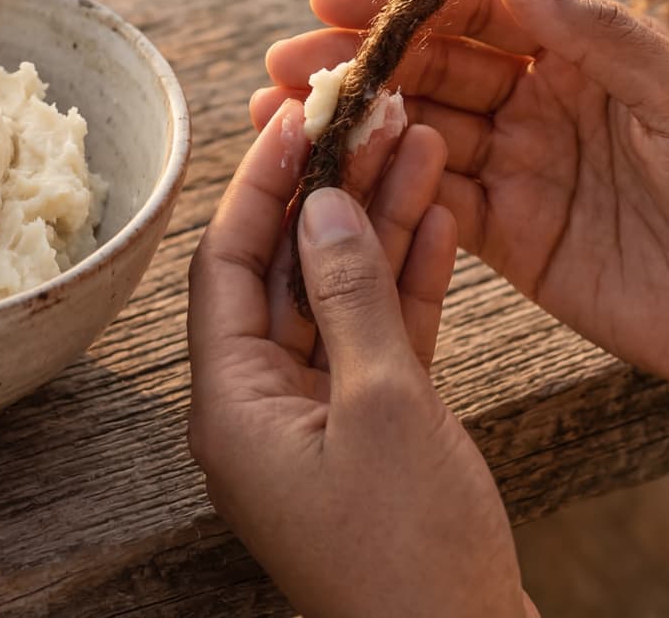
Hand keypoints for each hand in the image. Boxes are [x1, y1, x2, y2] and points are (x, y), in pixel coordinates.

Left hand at [188, 99, 530, 617]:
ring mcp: (318, 420)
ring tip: (419, 141)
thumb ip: (350, 296)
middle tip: (371, 114)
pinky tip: (441, 216)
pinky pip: (380, 339)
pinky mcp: (373, 434)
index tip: (297, 114)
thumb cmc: (411, 554)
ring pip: (341, 296)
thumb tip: (323, 206)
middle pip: (286, 271)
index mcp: (230, 403)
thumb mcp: (382, 406)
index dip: (262, 185)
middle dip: (331, 191)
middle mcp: (261, 406)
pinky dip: (408, 283)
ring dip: (379, 223)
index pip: (227, 264)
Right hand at [254, 0, 668, 406]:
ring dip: (353, 128)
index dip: (400, 2)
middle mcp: (548, 105)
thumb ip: (595, 33)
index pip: (476, 10)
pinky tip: (337, 179)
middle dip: (355, 66)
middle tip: (283, 70)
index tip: (327, 0)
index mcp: (588, 51)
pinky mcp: (522, 247)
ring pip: (420, 140)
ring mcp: (529, 176)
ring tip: (282, 122)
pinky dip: (388, 194)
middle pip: (432, 73)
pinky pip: (438, 212)